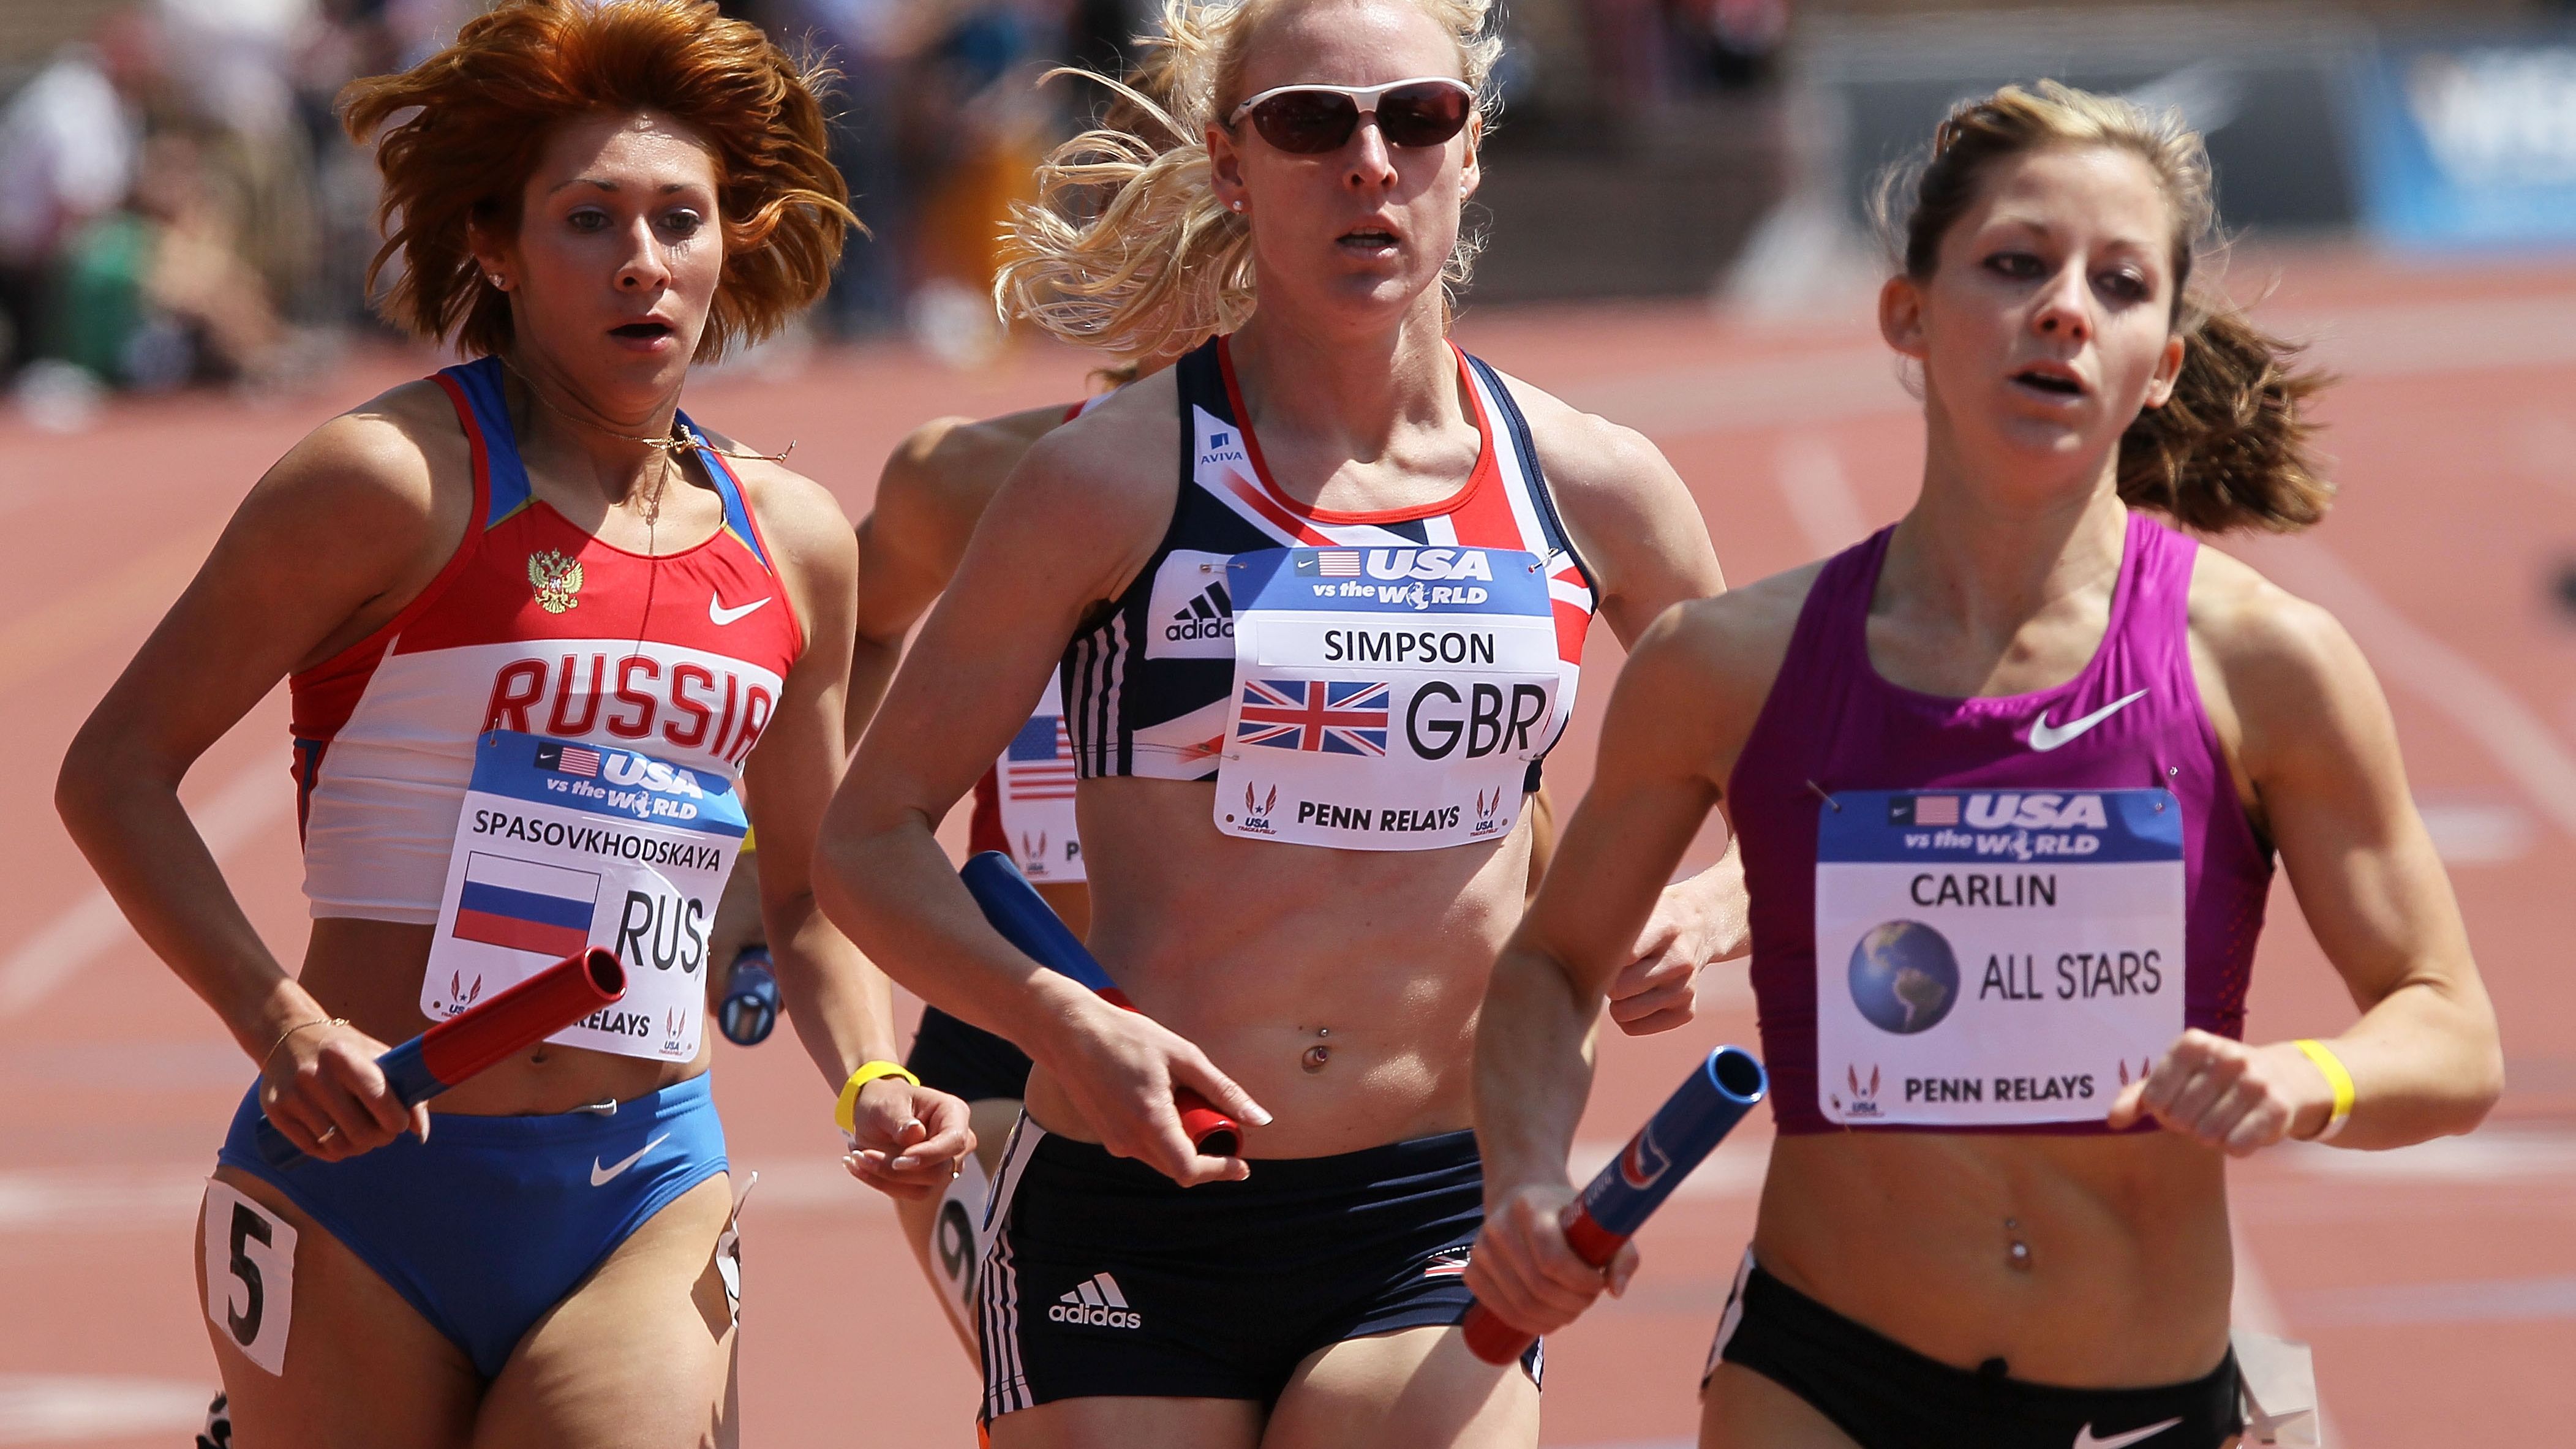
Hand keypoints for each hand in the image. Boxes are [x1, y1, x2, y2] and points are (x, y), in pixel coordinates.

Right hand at [258, 1021, 429, 1161]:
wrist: (286, 1034)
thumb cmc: (343, 1049)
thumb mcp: (377, 1056)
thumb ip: (405, 1091)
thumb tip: (420, 1132)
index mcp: (345, 1057)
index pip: (379, 1100)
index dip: (397, 1121)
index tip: (399, 1122)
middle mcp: (315, 1076)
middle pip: (360, 1132)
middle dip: (379, 1139)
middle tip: (381, 1133)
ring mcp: (292, 1095)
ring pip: (337, 1146)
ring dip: (356, 1149)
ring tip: (361, 1137)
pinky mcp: (275, 1111)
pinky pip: (313, 1149)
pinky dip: (332, 1152)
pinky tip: (337, 1139)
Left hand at [843, 1079, 977, 1200]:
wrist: (875, 1112)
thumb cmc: (885, 1101)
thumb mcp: (887, 1104)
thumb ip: (900, 1119)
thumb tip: (915, 1133)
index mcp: (954, 1114)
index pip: (954, 1142)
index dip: (929, 1155)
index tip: (897, 1161)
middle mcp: (955, 1143)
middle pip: (938, 1171)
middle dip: (897, 1170)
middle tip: (861, 1155)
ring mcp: (944, 1164)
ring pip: (922, 1188)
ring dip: (884, 1178)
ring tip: (856, 1158)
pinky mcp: (927, 1181)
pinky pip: (907, 1193)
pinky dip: (880, 1183)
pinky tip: (859, 1167)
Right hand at [1041, 995, 1269, 1186]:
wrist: (1068, 1032)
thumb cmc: (1126, 1037)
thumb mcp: (1183, 1056)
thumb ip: (1222, 1090)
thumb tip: (1260, 1119)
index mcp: (1150, 1123)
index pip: (1190, 1170)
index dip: (1221, 1171)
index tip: (1242, 1165)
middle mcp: (1128, 1141)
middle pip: (1178, 1168)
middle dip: (1206, 1154)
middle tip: (1220, 1122)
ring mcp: (1113, 1141)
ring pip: (1160, 1158)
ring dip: (1183, 1141)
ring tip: (1186, 1100)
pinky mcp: (1105, 1134)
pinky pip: (1143, 1146)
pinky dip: (1162, 1133)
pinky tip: (1161, 1099)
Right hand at [1462, 1183, 1636, 1338]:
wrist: (1521, 1195)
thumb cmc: (1567, 1213)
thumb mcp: (1599, 1222)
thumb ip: (1621, 1255)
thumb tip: (1616, 1291)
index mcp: (1530, 1207)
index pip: (1553, 1259)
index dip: (1580, 1282)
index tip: (1598, 1283)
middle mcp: (1499, 1227)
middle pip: (1539, 1287)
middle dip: (1572, 1304)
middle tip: (1587, 1300)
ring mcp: (1481, 1250)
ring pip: (1521, 1305)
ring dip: (1554, 1318)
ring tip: (1571, 1308)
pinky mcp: (1473, 1270)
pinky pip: (1501, 1310)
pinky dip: (1528, 1324)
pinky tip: (1548, 1318)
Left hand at [1605, 883, 1717, 1035]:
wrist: (1698, 926)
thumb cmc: (1649, 915)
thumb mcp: (1635, 903)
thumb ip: (1606, 918)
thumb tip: (1554, 937)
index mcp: (1666, 927)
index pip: (1623, 954)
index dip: (1600, 956)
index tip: (1590, 949)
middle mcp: (1680, 959)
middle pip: (1619, 988)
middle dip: (1605, 980)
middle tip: (1606, 966)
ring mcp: (1685, 987)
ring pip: (1625, 1011)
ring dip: (1613, 1000)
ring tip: (1619, 980)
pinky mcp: (1686, 1011)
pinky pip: (1635, 1028)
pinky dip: (1625, 1017)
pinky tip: (1632, 996)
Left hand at [2107, 1030, 2333, 1154]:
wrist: (2282, 1078)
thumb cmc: (2214, 1080)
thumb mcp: (2175, 1078)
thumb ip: (2138, 1098)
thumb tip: (2113, 1120)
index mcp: (2192, 1044)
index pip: (2154, 1100)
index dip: (2163, 1112)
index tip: (2180, 1102)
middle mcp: (2224, 1056)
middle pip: (2179, 1120)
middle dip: (2188, 1125)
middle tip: (2207, 1112)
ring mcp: (2253, 1081)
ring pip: (2207, 1136)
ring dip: (2213, 1137)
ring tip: (2226, 1117)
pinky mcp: (2276, 1107)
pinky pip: (2237, 1146)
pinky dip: (2237, 1146)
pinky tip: (2245, 1127)